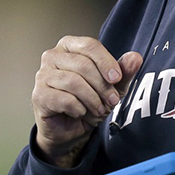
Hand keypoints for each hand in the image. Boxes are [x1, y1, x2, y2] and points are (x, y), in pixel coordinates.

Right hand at [32, 36, 141, 166]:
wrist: (70, 129)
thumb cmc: (88, 100)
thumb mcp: (112, 86)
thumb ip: (124, 71)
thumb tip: (135, 57)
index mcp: (69, 46)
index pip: (89, 45)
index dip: (106, 62)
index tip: (117, 78)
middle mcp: (52, 56)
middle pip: (83, 65)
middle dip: (102, 86)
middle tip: (111, 101)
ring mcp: (42, 75)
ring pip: (74, 82)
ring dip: (92, 100)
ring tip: (98, 109)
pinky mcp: (39, 95)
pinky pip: (65, 99)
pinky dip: (79, 109)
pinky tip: (80, 112)